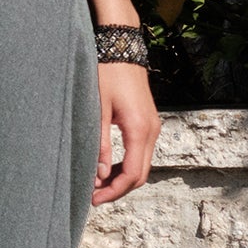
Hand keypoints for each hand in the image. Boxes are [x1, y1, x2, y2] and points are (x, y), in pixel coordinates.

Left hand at [92, 62, 159, 204]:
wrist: (122, 49)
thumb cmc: (107, 74)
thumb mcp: (98, 110)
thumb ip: (99, 144)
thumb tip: (99, 176)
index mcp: (139, 130)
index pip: (131, 174)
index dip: (113, 191)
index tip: (94, 198)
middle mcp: (152, 131)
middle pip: (140, 175)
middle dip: (118, 189)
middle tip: (94, 196)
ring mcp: (153, 127)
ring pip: (142, 166)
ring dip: (122, 178)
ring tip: (97, 183)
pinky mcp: (149, 123)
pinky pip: (142, 153)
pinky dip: (127, 165)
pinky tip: (108, 167)